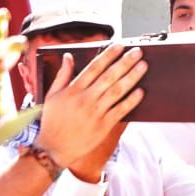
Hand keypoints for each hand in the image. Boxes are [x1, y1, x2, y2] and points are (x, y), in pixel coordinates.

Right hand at [36, 46, 145, 178]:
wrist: (53, 149)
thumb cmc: (52, 121)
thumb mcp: (52, 95)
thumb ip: (62, 74)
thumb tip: (68, 56)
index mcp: (73, 90)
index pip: (94, 67)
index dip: (108, 55)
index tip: (120, 46)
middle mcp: (85, 99)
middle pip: (109, 76)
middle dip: (125, 62)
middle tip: (137, 51)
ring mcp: (95, 113)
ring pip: (117, 91)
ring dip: (132, 77)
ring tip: (143, 66)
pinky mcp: (103, 126)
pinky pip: (120, 111)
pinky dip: (131, 101)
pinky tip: (141, 91)